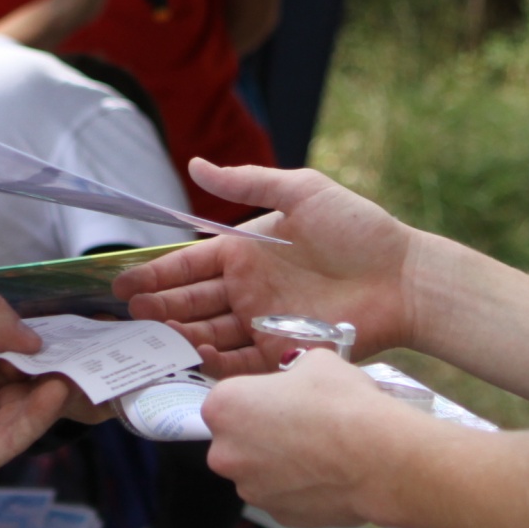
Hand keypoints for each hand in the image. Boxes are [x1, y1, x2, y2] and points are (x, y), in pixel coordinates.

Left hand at [0, 296, 73, 487]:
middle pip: (27, 390)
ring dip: (55, 393)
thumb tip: (36, 341)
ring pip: (25, 415)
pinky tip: (52, 392)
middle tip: (95, 356)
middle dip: (59, 373)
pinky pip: (10, 440)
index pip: (16, 362)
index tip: (78, 336)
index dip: (45, 350)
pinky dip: (36, 417)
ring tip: (81, 371)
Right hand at [116, 160, 420, 374]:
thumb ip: (248, 182)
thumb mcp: (303, 191)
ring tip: (152, 339)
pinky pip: (241, 362)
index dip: (156, 274)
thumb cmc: (358, 229)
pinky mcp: (283, 351)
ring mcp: (263, 321)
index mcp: (246, 251)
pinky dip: (215, 364)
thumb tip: (195, 163)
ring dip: (180, 337)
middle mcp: (248, 288)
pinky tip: (193, 361)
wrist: (405, 277)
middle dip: (158, 309)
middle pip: (191, 302)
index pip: (189, 264)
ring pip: (209, 333)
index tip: (122, 283)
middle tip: (128, 316)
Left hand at [200, 351, 426, 527]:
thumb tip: (297, 382)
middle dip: (263, 433)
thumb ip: (293, 372)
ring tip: (320, 449)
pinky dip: (299, 487)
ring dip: (280, 461)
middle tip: (301, 423)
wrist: (377, 458)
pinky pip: (282, 494)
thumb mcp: (316, 362)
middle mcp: (226, 453)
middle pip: (238, 439)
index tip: (281, 399)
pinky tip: (327, 473)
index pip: (228, 399)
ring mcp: (250, 489)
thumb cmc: (342, 404)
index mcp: (224, 407)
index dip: (257, 397)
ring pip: (259, 470)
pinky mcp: (277, 516)